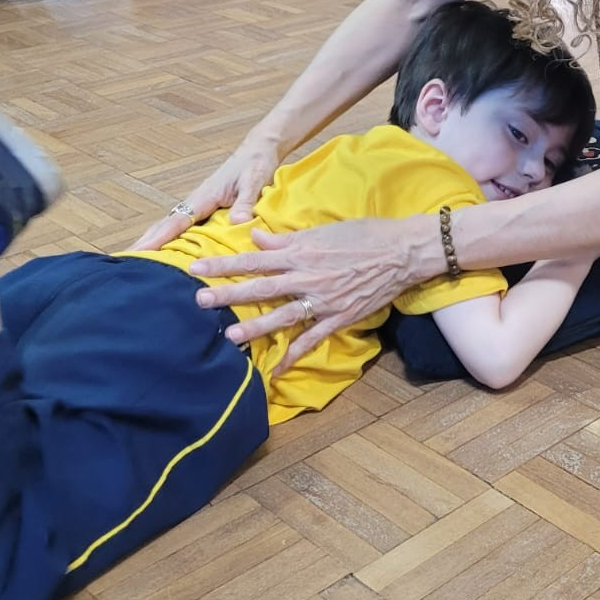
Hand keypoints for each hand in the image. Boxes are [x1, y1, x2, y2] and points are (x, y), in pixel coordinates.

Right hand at [129, 133, 282, 250]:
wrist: (259, 149)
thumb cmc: (256, 163)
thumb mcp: (255, 180)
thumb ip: (246, 201)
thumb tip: (238, 222)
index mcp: (204, 196)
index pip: (177, 221)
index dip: (158, 238)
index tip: (139, 251)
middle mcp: (197, 201)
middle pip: (165, 225)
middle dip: (145, 242)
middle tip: (125, 261)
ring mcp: (199, 205)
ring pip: (172, 226)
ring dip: (154, 241)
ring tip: (137, 262)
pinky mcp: (206, 208)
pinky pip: (184, 226)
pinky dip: (170, 238)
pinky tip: (166, 252)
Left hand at [189, 216, 421, 370]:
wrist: (402, 252)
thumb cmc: (364, 234)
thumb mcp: (323, 230)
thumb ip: (287, 238)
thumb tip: (255, 238)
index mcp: (302, 253)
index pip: (254, 259)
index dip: (224, 264)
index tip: (197, 267)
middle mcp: (308, 278)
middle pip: (261, 289)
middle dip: (228, 295)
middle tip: (199, 301)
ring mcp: (323, 301)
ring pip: (282, 316)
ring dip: (256, 328)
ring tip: (230, 337)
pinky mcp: (338, 318)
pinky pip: (312, 339)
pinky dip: (295, 355)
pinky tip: (278, 369)